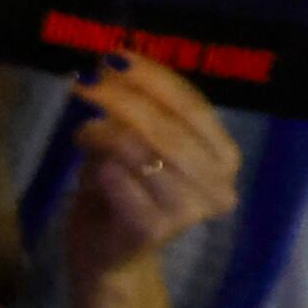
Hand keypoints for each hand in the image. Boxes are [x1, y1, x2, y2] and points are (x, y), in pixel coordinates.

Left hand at [60, 52, 240, 285]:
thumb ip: (135, 105)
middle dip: (121, 99)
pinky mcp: (153, 230)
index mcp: (224, 155)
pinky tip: (92, 172)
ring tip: (83, 133)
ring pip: (141, 152)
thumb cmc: (125, 187)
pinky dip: (99, 168)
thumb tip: (110, 64)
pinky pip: (119, 182)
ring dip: (103, 134)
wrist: (107, 250)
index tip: (115, 56)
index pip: (192, 106)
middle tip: (85, 81)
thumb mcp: (134, 138)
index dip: (153, 78)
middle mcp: (219, 185)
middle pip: (167, 127)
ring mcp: (189, 212)